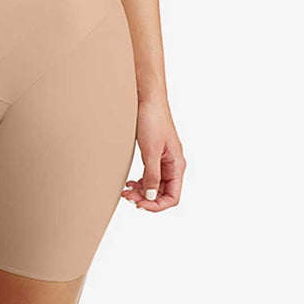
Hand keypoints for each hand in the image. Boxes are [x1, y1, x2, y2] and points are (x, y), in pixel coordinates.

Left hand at [122, 96, 185, 210]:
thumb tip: (150, 196)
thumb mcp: (151, 151)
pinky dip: (140, 181)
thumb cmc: (153, 120)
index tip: (140, 204)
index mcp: (177, 165)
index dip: (156, 205)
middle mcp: (173, 164)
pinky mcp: (154, 153)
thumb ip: (151, 175)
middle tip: (128, 197)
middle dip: (146, 198)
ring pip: (155, 184)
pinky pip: (150, 174)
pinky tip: (130, 182)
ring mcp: (164, 159)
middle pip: (163, 192)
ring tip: (126, 191)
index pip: (173, 197)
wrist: (148, 98)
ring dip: (142, 191)